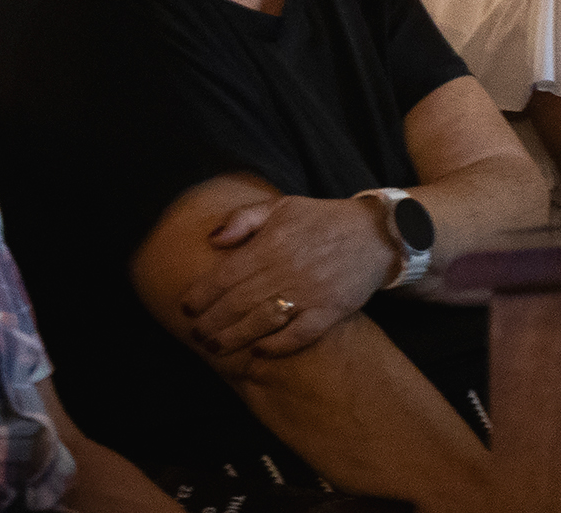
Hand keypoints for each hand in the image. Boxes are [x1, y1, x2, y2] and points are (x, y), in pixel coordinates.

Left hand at [180, 193, 394, 357]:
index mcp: (270, 244)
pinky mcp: (331, 311)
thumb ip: (243, 219)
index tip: (185, 307)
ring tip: (216, 348)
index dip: (203, 293)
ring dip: (237, 337)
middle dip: (213, 322)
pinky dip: (279, 346)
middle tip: (195, 336)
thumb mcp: (280, 206)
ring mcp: (310, 293)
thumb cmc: (321, 219)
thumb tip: (212, 240)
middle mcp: (286, 270)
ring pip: (264, 321)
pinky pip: (301, 334)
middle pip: (239, 302)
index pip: (226, 274)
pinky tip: (260, 353)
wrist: (376, 235)